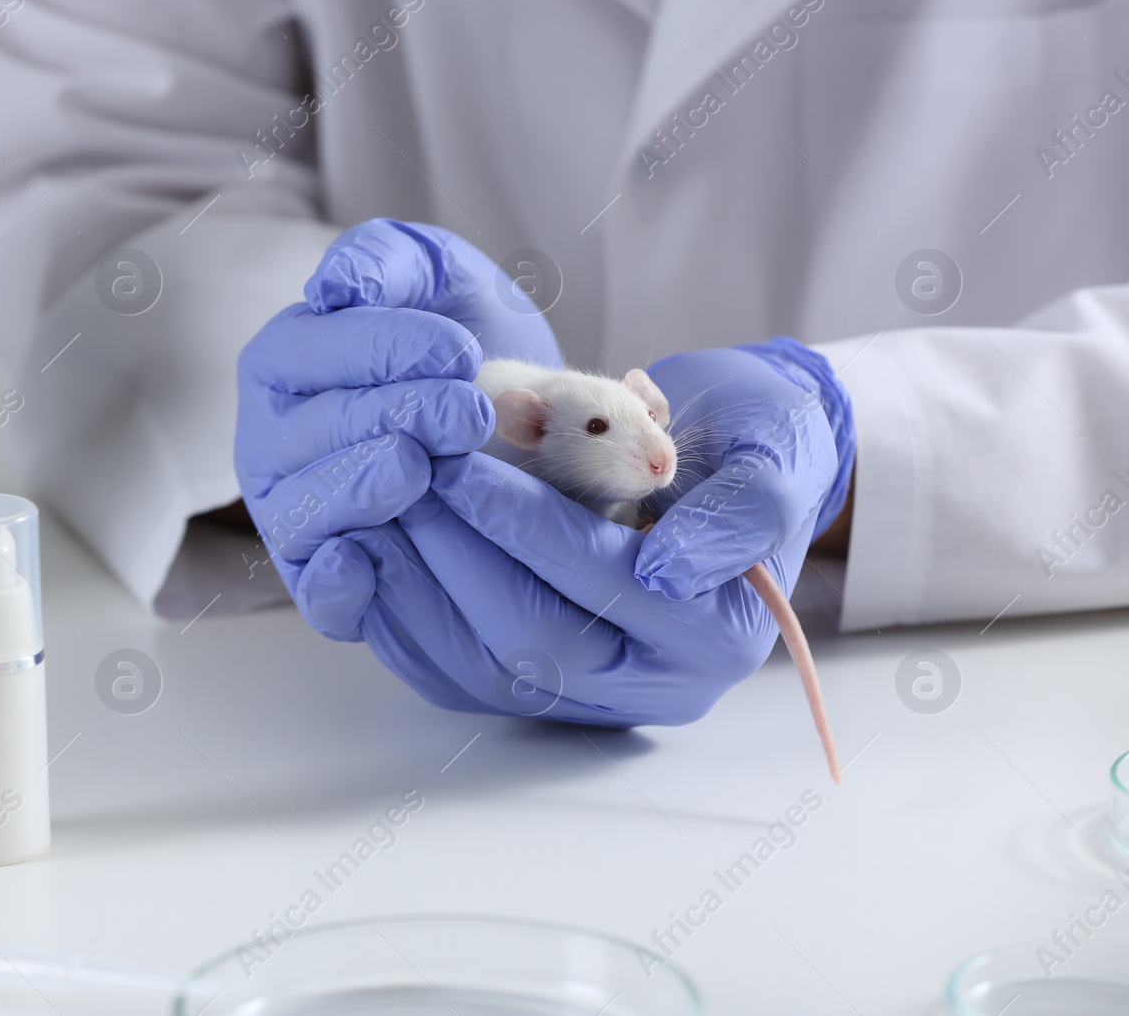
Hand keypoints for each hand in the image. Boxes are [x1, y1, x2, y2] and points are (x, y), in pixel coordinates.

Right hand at [234, 220, 560, 637]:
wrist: (510, 424)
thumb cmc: (458, 339)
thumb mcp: (435, 275)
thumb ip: (385, 260)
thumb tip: (335, 287)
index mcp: (284, 360)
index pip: (316, 352)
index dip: (384, 349)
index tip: (461, 350)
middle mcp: (272, 441)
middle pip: (320, 430)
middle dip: (397, 416)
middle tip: (470, 412)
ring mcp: (293, 515)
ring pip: (309, 509)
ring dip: (366, 489)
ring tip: (424, 468)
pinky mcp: (324, 580)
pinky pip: (317, 593)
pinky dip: (336, 584)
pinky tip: (367, 560)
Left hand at [303, 339, 855, 726]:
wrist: (738, 461)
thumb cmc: (758, 447)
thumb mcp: (773, 457)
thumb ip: (738, 512)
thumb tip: (667, 572)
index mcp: (715, 636)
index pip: (599, 586)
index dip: (523, 526)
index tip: (457, 464)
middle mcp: (650, 683)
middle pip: (527, 641)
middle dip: (450, 553)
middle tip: (397, 476)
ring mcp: (587, 691)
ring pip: (474, 666)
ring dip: (409, 585)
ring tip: (367, 506)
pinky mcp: (535, 682)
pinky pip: (449, 670)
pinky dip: (398, 615)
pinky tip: (363, 553)